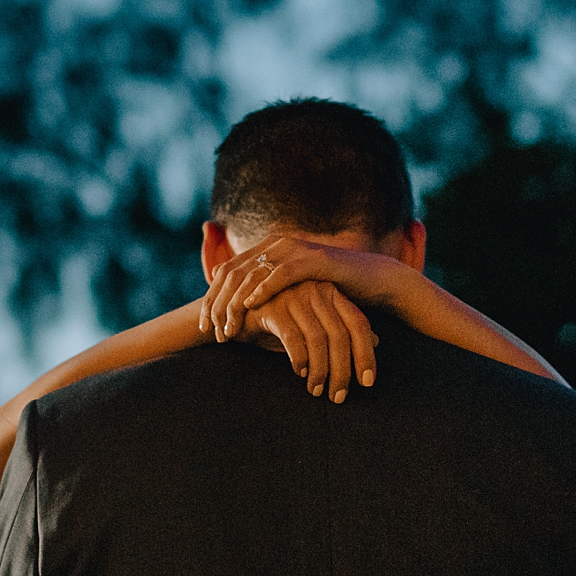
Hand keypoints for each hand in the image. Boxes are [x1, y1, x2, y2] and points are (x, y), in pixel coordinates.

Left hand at [200, 233, 401, 343]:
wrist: (372, 281)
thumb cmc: (330, 290)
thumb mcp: (292, 289)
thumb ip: (265, 287)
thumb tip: (233, 298)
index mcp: (267, 248)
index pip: (226, 272)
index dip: (210, 299)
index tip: (203, 326)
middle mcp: (277, 243)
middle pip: (232, 273)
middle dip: (217, 305)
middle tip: (211, 332)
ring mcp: (295, 249)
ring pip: (251, 275)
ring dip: (235, 304)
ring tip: (228, 328)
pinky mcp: (314, 260)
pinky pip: (281, 274)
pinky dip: (262, 290)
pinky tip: (251, 307)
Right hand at [240, 279, 379, 402]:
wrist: (237, 311)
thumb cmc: (281, 318)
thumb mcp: (315, 324)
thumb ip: (343, 329)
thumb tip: (377, 340)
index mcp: (331, 292)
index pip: (358, 323)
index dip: (366, 354)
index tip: (367, 383)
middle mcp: (315, 290)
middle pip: (341, 334)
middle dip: (343, 370)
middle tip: (339, 396)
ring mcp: (293, 295)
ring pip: (318, 339)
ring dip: (320, 370)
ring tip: (316, 391)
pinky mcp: (272, 307)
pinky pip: (293, 338)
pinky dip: (299, 359)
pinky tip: (299, 373)